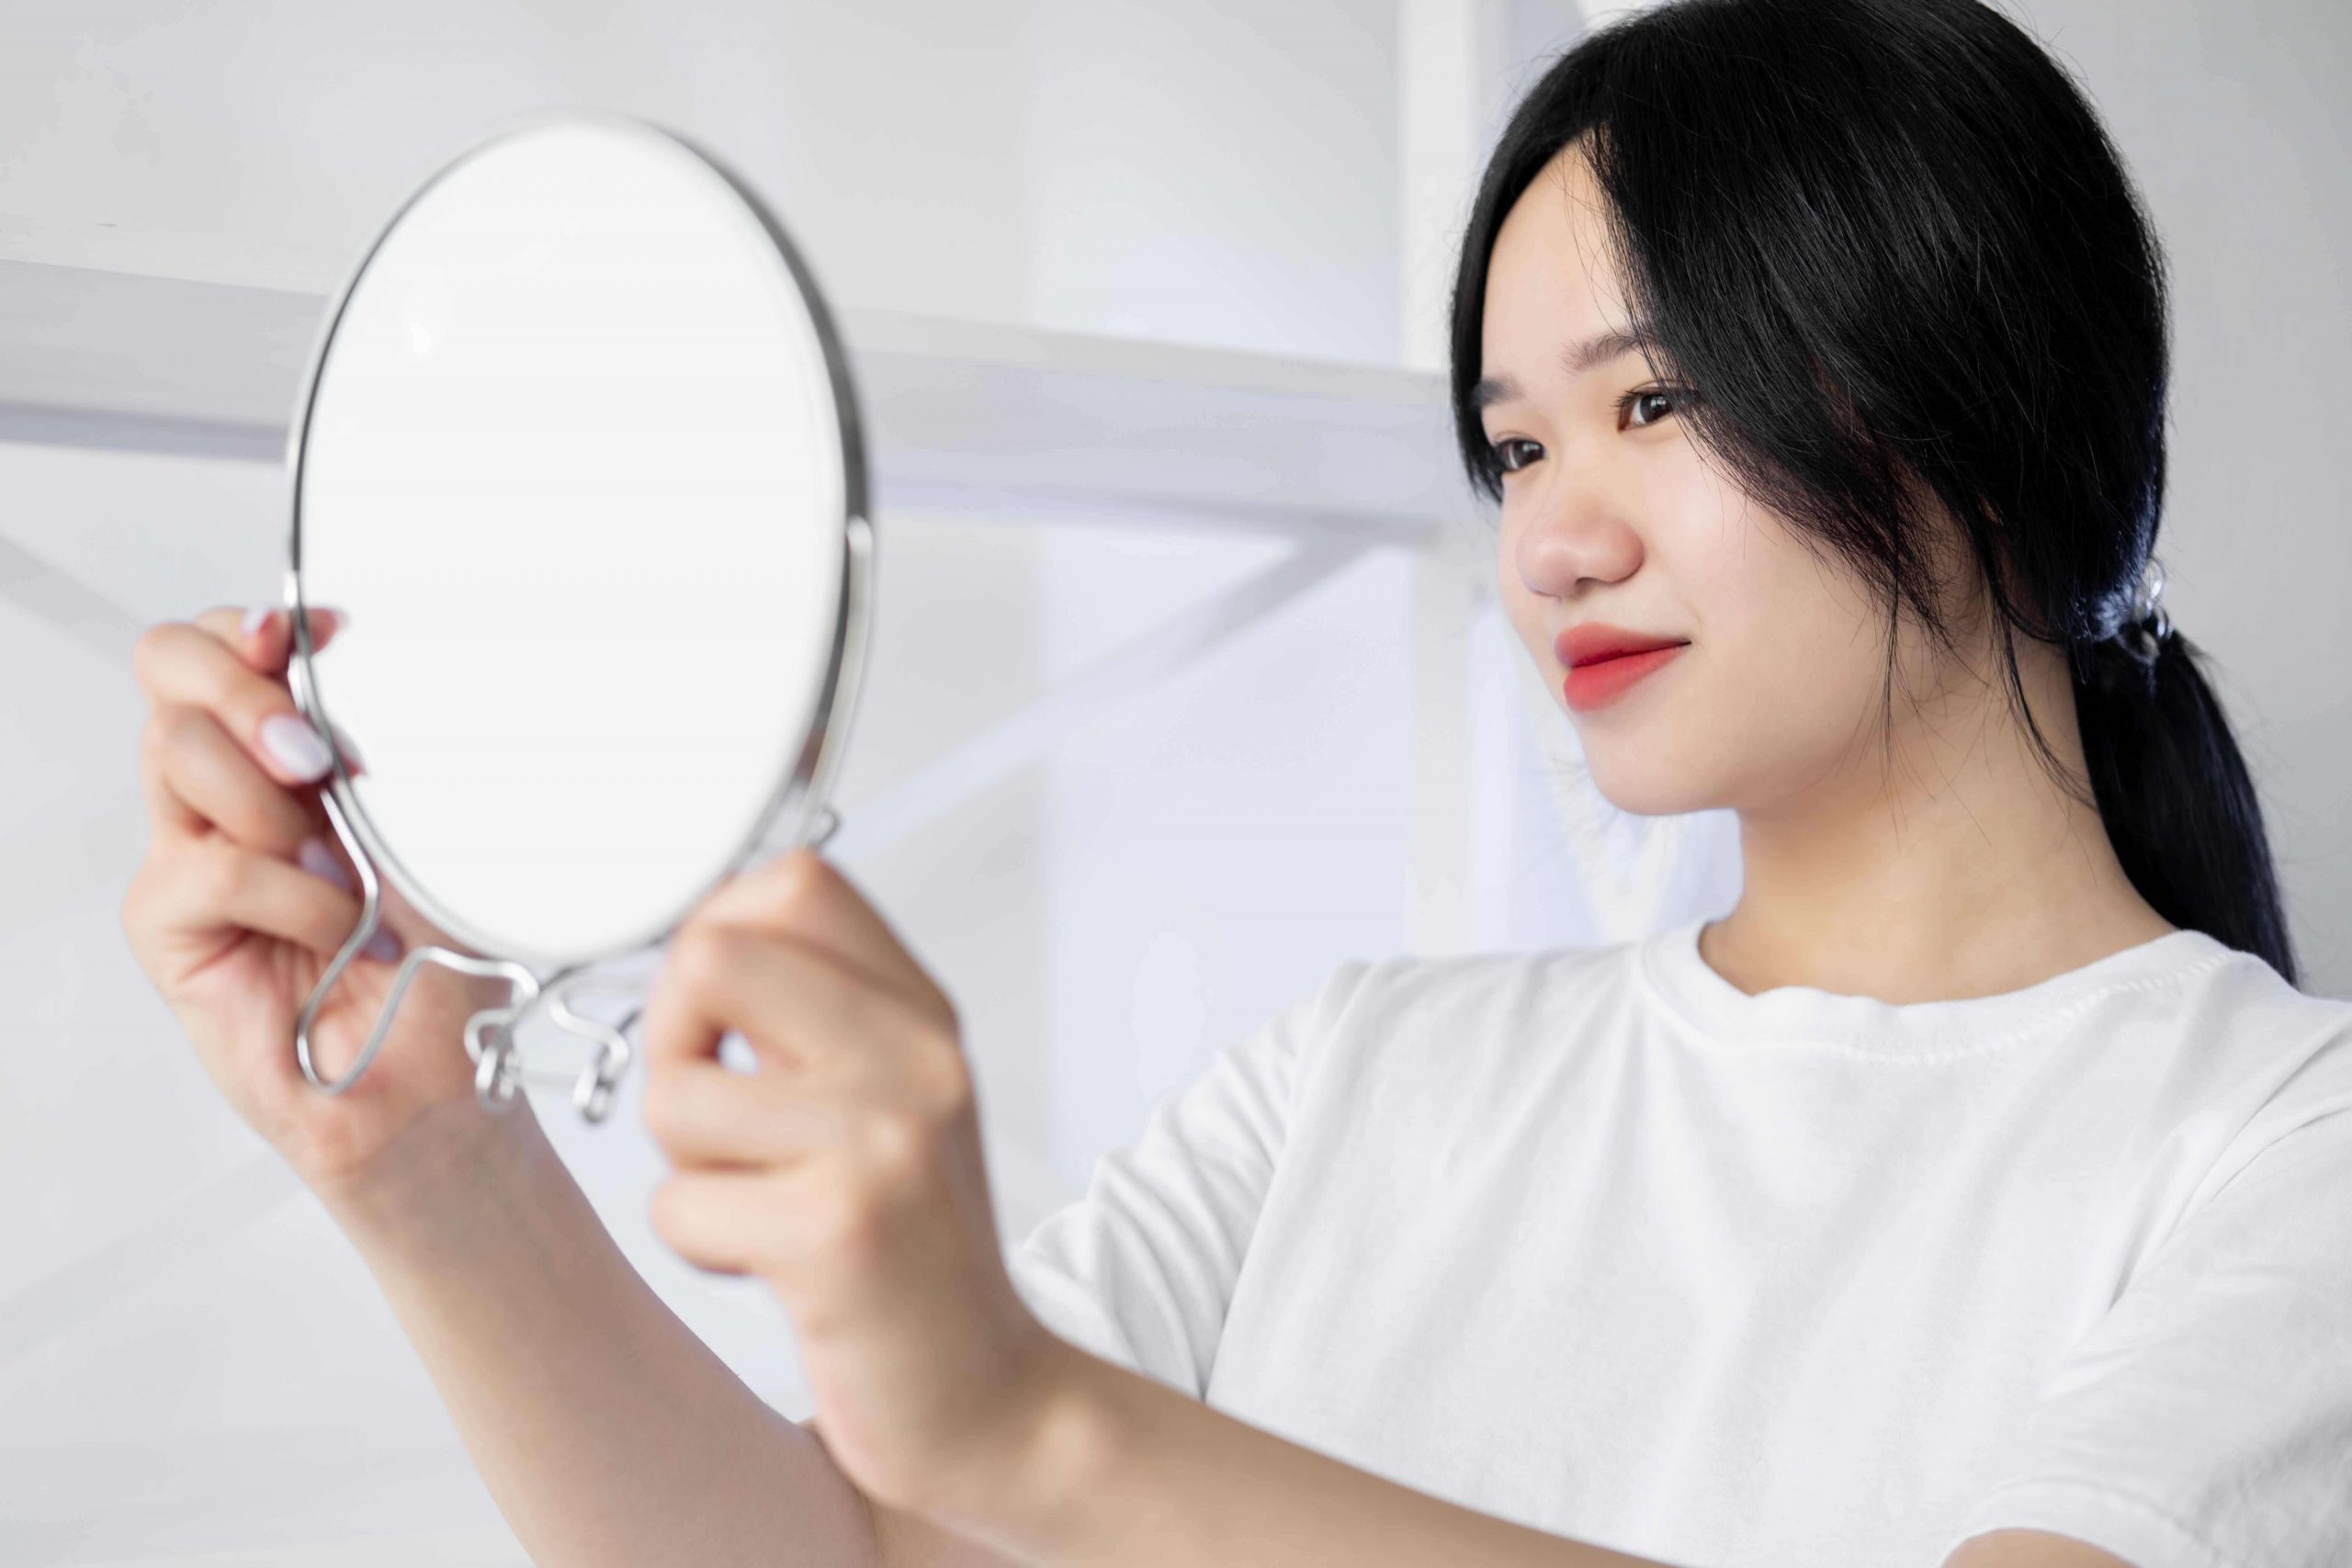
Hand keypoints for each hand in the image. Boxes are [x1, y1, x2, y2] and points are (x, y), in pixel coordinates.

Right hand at [122, 604, 517, 1198]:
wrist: (443, 1080)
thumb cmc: (451, 958)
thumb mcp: (442, 829)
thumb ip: (393, 752)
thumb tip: (367, 674)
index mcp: (294, 747)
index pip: (230, 639)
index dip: (259, 624)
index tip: (326, 632)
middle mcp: (233, 786)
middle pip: (173, 665)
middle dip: (246, 687)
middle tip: (320, 754)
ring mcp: (192, 848)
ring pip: (176, 748)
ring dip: (274, 801)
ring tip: (346, 869)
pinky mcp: (169, 924)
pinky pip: (207, 866)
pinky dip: (289, 894)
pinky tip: (340, 927)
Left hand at [641, 847, 1072, 1522]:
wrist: (987, 1397)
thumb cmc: (909, 1252)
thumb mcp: (889, 1099)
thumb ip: (813, 1014)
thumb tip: (688, 943)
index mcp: (921, 1014)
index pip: (793, 882)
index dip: (714, 934)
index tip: (715, 1015)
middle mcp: (916, 1058)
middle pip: (712, 958)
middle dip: (671, 1042)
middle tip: (711, 1117)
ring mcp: (884, 1140)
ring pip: (676, 1096)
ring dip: (686, 1169)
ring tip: (759, 1206)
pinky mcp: (839, 1232)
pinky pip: (679, 1208)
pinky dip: (701, 1248)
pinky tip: (771, 1269)